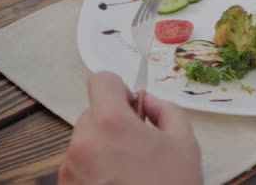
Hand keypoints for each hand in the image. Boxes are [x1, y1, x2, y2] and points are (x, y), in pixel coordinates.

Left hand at [58, 72, 201, 184]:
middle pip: (92, 112)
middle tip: (136, 142)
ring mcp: (71, 170)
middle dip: (112, 121)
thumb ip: (164, 108)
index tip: (130, 104)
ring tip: (128, 169)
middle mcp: (83, 143)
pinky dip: (94, 168)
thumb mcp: (184, 139)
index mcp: (111, 123)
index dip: (118, 87)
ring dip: (102, 146)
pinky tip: (118, 182)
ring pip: (84, 140)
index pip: (100, 80)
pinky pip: (78, 165)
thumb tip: (147, 102)